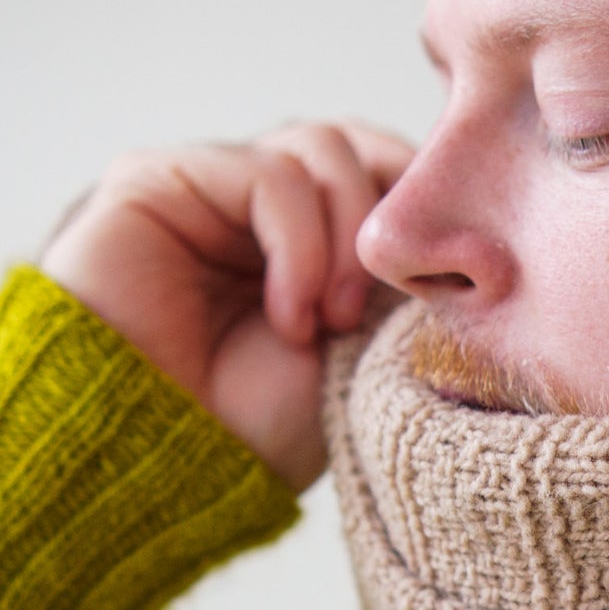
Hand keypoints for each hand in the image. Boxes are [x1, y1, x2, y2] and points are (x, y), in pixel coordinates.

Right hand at [40, 122, 413, 491]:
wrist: (160, 467)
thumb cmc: (255, 430)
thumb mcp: (359, 352)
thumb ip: (395, 278)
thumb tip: (452, 223)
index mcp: (302, 241)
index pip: (380, 169)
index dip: (422, 205)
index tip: (449, 272)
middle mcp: (254, 207)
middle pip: (357, 142)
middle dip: (391, 216)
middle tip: (389, 300)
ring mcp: (207, 189)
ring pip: (320, 146)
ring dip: (345, 239)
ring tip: (333, 322)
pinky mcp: (156, 180)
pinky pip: (270, 174)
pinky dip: (300, 246)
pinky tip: (290, 317)